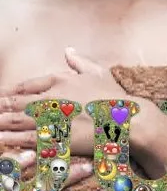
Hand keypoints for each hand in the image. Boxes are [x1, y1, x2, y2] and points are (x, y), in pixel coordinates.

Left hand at [0, 48, 155, 156]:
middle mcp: (52, 97)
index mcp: (60, 81)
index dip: (9, 92)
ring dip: (1, 123)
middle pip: (16, 102)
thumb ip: (79, 62)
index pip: (26, 86)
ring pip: (17, 120)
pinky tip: (2, 140)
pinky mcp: (56, 138)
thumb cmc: (116, 97)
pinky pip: (28, 140)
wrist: (129, 119)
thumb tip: (68, 50)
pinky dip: (12, 139)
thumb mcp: (98, 73)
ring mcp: (52, 118)